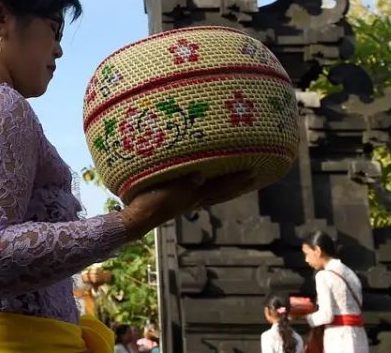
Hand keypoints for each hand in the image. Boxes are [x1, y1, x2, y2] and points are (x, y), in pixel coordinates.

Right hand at [120, 171, 256, 239]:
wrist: (137, 219)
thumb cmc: (149, 203)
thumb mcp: (166, 191)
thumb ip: (183, 184)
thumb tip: (202, 175)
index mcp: (194, 196)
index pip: (220, 186)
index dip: (236, 179)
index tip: (253, 172)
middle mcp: (195, 200)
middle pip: (221, 192)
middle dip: (237, 185)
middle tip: (253, 176)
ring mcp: (188, 203)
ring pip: (214, 195)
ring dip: (228, 189)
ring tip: (239, 183)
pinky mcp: (179, 203)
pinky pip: (204, 196)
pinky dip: (214, 192)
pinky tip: (211, 188)